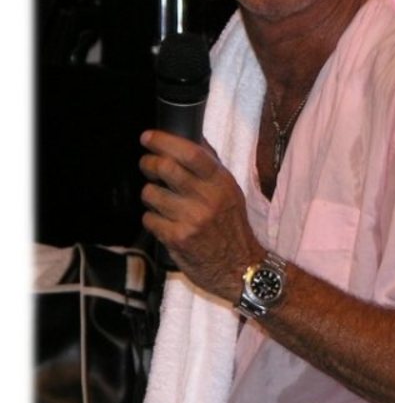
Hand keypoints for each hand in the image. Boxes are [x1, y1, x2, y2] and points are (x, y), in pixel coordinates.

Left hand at [139, 129, 263, 299]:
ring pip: (151, 194)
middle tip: (146, 164)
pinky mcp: (177, 238)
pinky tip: (163, 221)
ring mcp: (191, 219)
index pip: (191, 153)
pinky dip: (152, 218)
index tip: (148, 137)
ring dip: (149, 194)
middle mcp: (207, 198)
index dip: (164, 142)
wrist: (239, 266)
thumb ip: (210, 168)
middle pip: (165, 169)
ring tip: (159, 199)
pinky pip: (149, 219)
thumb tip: (191, 139)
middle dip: (148, 163)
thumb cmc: (231, 225)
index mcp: (221, 182)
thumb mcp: (230, 192)